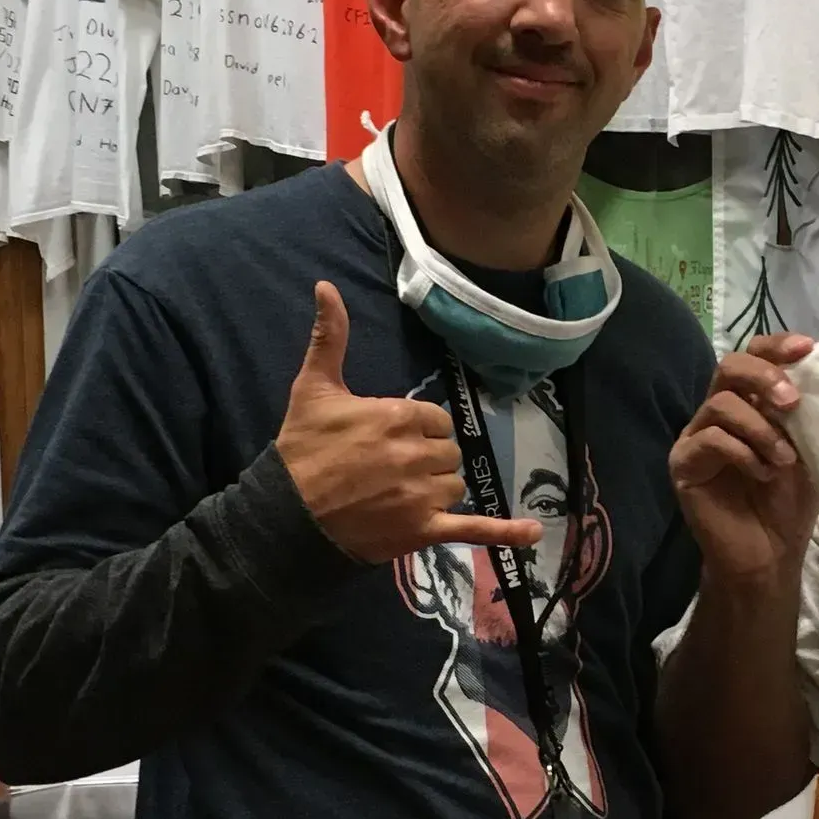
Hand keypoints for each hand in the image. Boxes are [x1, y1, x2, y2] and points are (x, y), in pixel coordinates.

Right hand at [276, 284, 545, 564]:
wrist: (286, 516)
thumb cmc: (301, 450)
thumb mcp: (313, 388)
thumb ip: (330, 337)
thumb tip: (327, 286)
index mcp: (398, 417)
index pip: (437, 421)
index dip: (419, 430)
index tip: (392, 440)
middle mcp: (416, 454)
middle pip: (449, 453)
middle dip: (428, 459)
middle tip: (390, 469)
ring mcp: (422, 495)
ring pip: (455, 486)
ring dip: (436, 489)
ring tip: (398, 495)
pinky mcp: (423, 531)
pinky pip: (473, 529)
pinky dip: (504, 532)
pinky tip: (533, 532)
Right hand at [671, 335, 818, 586]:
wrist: (770, 555)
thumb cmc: (790, 503)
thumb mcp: (808, 450)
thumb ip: (804, 414)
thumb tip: (815, 375)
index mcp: (750, 403)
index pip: (754, 356)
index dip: (777, 346)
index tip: (806, 348)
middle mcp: (719, 412)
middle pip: (729, 365)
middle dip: (764, 376)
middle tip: (791, 402)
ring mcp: (697, 436)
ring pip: (722, 403)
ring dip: (761, 428)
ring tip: (783, 459)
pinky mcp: (683, 463)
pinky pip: (710, 439)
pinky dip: (742, 453)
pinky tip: (761, 475)